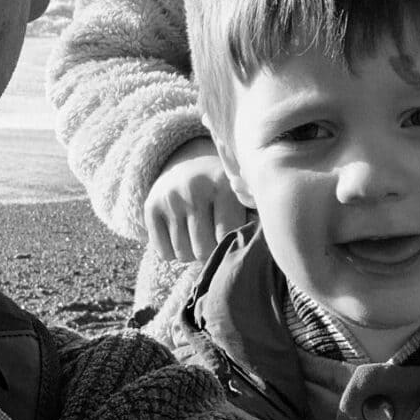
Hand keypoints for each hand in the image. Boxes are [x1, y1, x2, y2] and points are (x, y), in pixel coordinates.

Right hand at [144, 138, 248, 263]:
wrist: (185, 165)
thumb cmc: (223, 189)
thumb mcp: (241, 194)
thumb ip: (254, 215)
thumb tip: (268, 243)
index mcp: (223, 183)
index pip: (225, 236)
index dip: (230, 243)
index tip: (232, 234)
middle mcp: (194, 188)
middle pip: (202, 249)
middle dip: (209, 251)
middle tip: (213, 237)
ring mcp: (170, 198)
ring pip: (183, 254)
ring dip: (192, 253)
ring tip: (198, 235)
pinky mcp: (151, 207)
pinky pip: (163, 253)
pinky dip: (172, 252)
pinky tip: (181, 234)